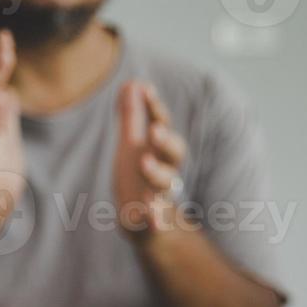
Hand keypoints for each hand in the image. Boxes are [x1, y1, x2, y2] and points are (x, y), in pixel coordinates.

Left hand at [113, 80, 188, 235]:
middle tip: (154, 130)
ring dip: (157, 173)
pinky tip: (152, 219)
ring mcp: (159, 197)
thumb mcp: (133, 145)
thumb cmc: (139, 178)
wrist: (145, 223)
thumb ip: (132, 116)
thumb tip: (132, 83)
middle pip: (174, 154)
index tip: (145, 89)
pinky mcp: (151, 222)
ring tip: (145, 163)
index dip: (155, 108)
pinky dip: (155, 220)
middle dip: (166, 141)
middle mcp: (165, 171)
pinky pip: (156, 221)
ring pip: (165, 185)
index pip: (161, 125)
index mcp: (158, 151)